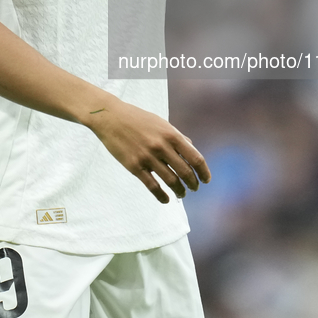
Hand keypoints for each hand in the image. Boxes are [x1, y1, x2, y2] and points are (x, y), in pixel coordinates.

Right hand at [86, 99, 210, 203]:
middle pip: (185, 172)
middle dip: (193, 184)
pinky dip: (162, 196)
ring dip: (180, 191)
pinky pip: (152, 186)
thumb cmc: (138, 119)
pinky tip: (166, 199)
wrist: (111, 118)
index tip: (206, 180)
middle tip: (194, 188)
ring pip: (171, 181)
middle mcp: (162, 147)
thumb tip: (191, 149)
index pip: (195, 158)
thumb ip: (177, 136)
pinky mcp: (135, 166)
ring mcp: (148, 157)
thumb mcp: (161, 123)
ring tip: (182, 194)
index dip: (203, 172)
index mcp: (171, 134)